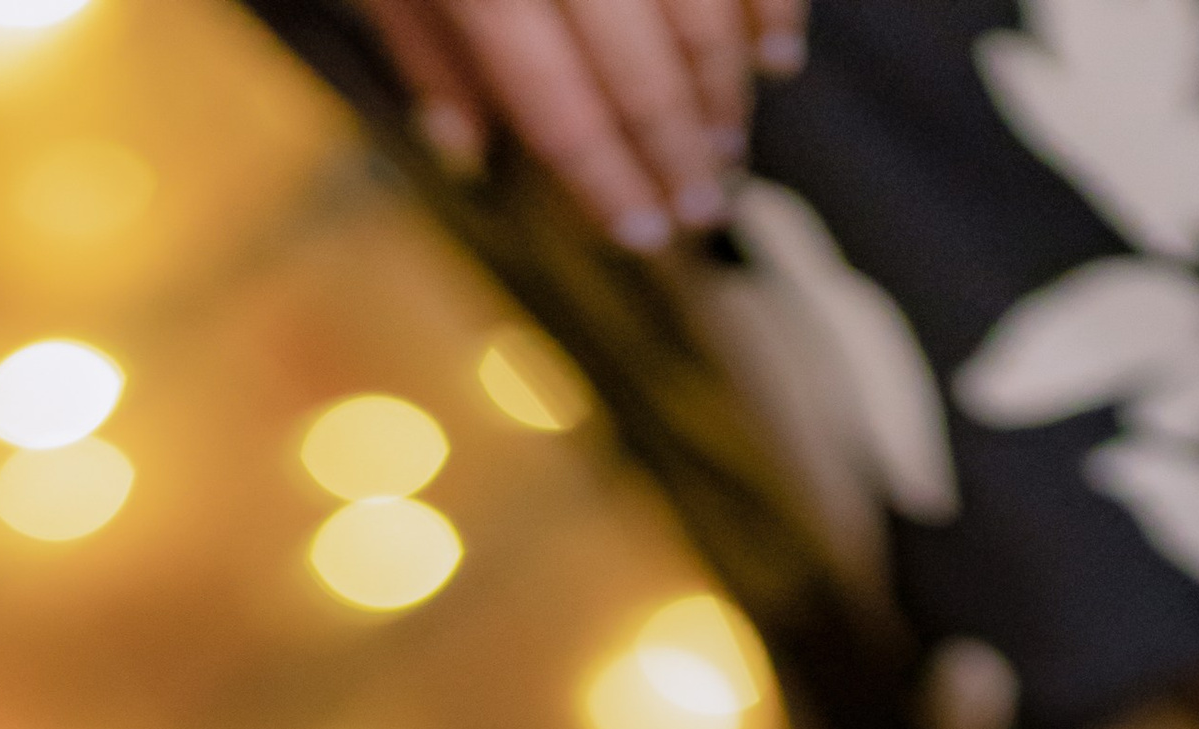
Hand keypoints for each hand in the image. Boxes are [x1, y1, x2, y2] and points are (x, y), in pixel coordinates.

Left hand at [358, 0, 804, 250]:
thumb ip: (421, 41)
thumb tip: (463, 149)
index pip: (559, 105)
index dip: (608, 181)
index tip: (646, 235)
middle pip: (638, 69)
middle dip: (678, 151)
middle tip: (707, 211)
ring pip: (698, 11)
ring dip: (724, 88)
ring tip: (729, 144)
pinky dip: (767, 2)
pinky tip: (777, 52)